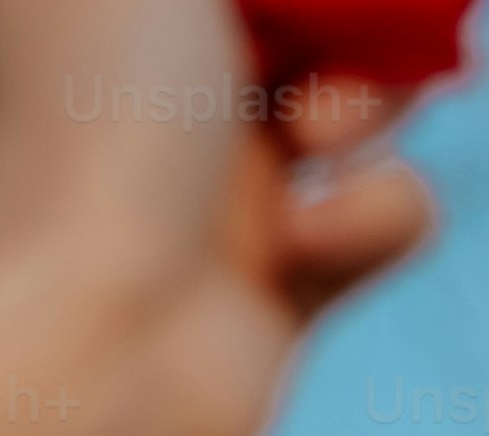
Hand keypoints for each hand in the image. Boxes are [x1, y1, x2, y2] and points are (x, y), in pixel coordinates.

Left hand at [0, 0, 440, 435]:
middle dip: (361, 18)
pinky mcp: (298, 273)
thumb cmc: (96, 126)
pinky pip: (392, 210)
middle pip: (317, 14)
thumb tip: (273, 22)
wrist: (100, 350)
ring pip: (372, 96)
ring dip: (372, 101)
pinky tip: (308, 247)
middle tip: (351, 32)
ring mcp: (236, 175)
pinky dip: (371, 220)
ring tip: (317, 134)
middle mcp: (168, 74)